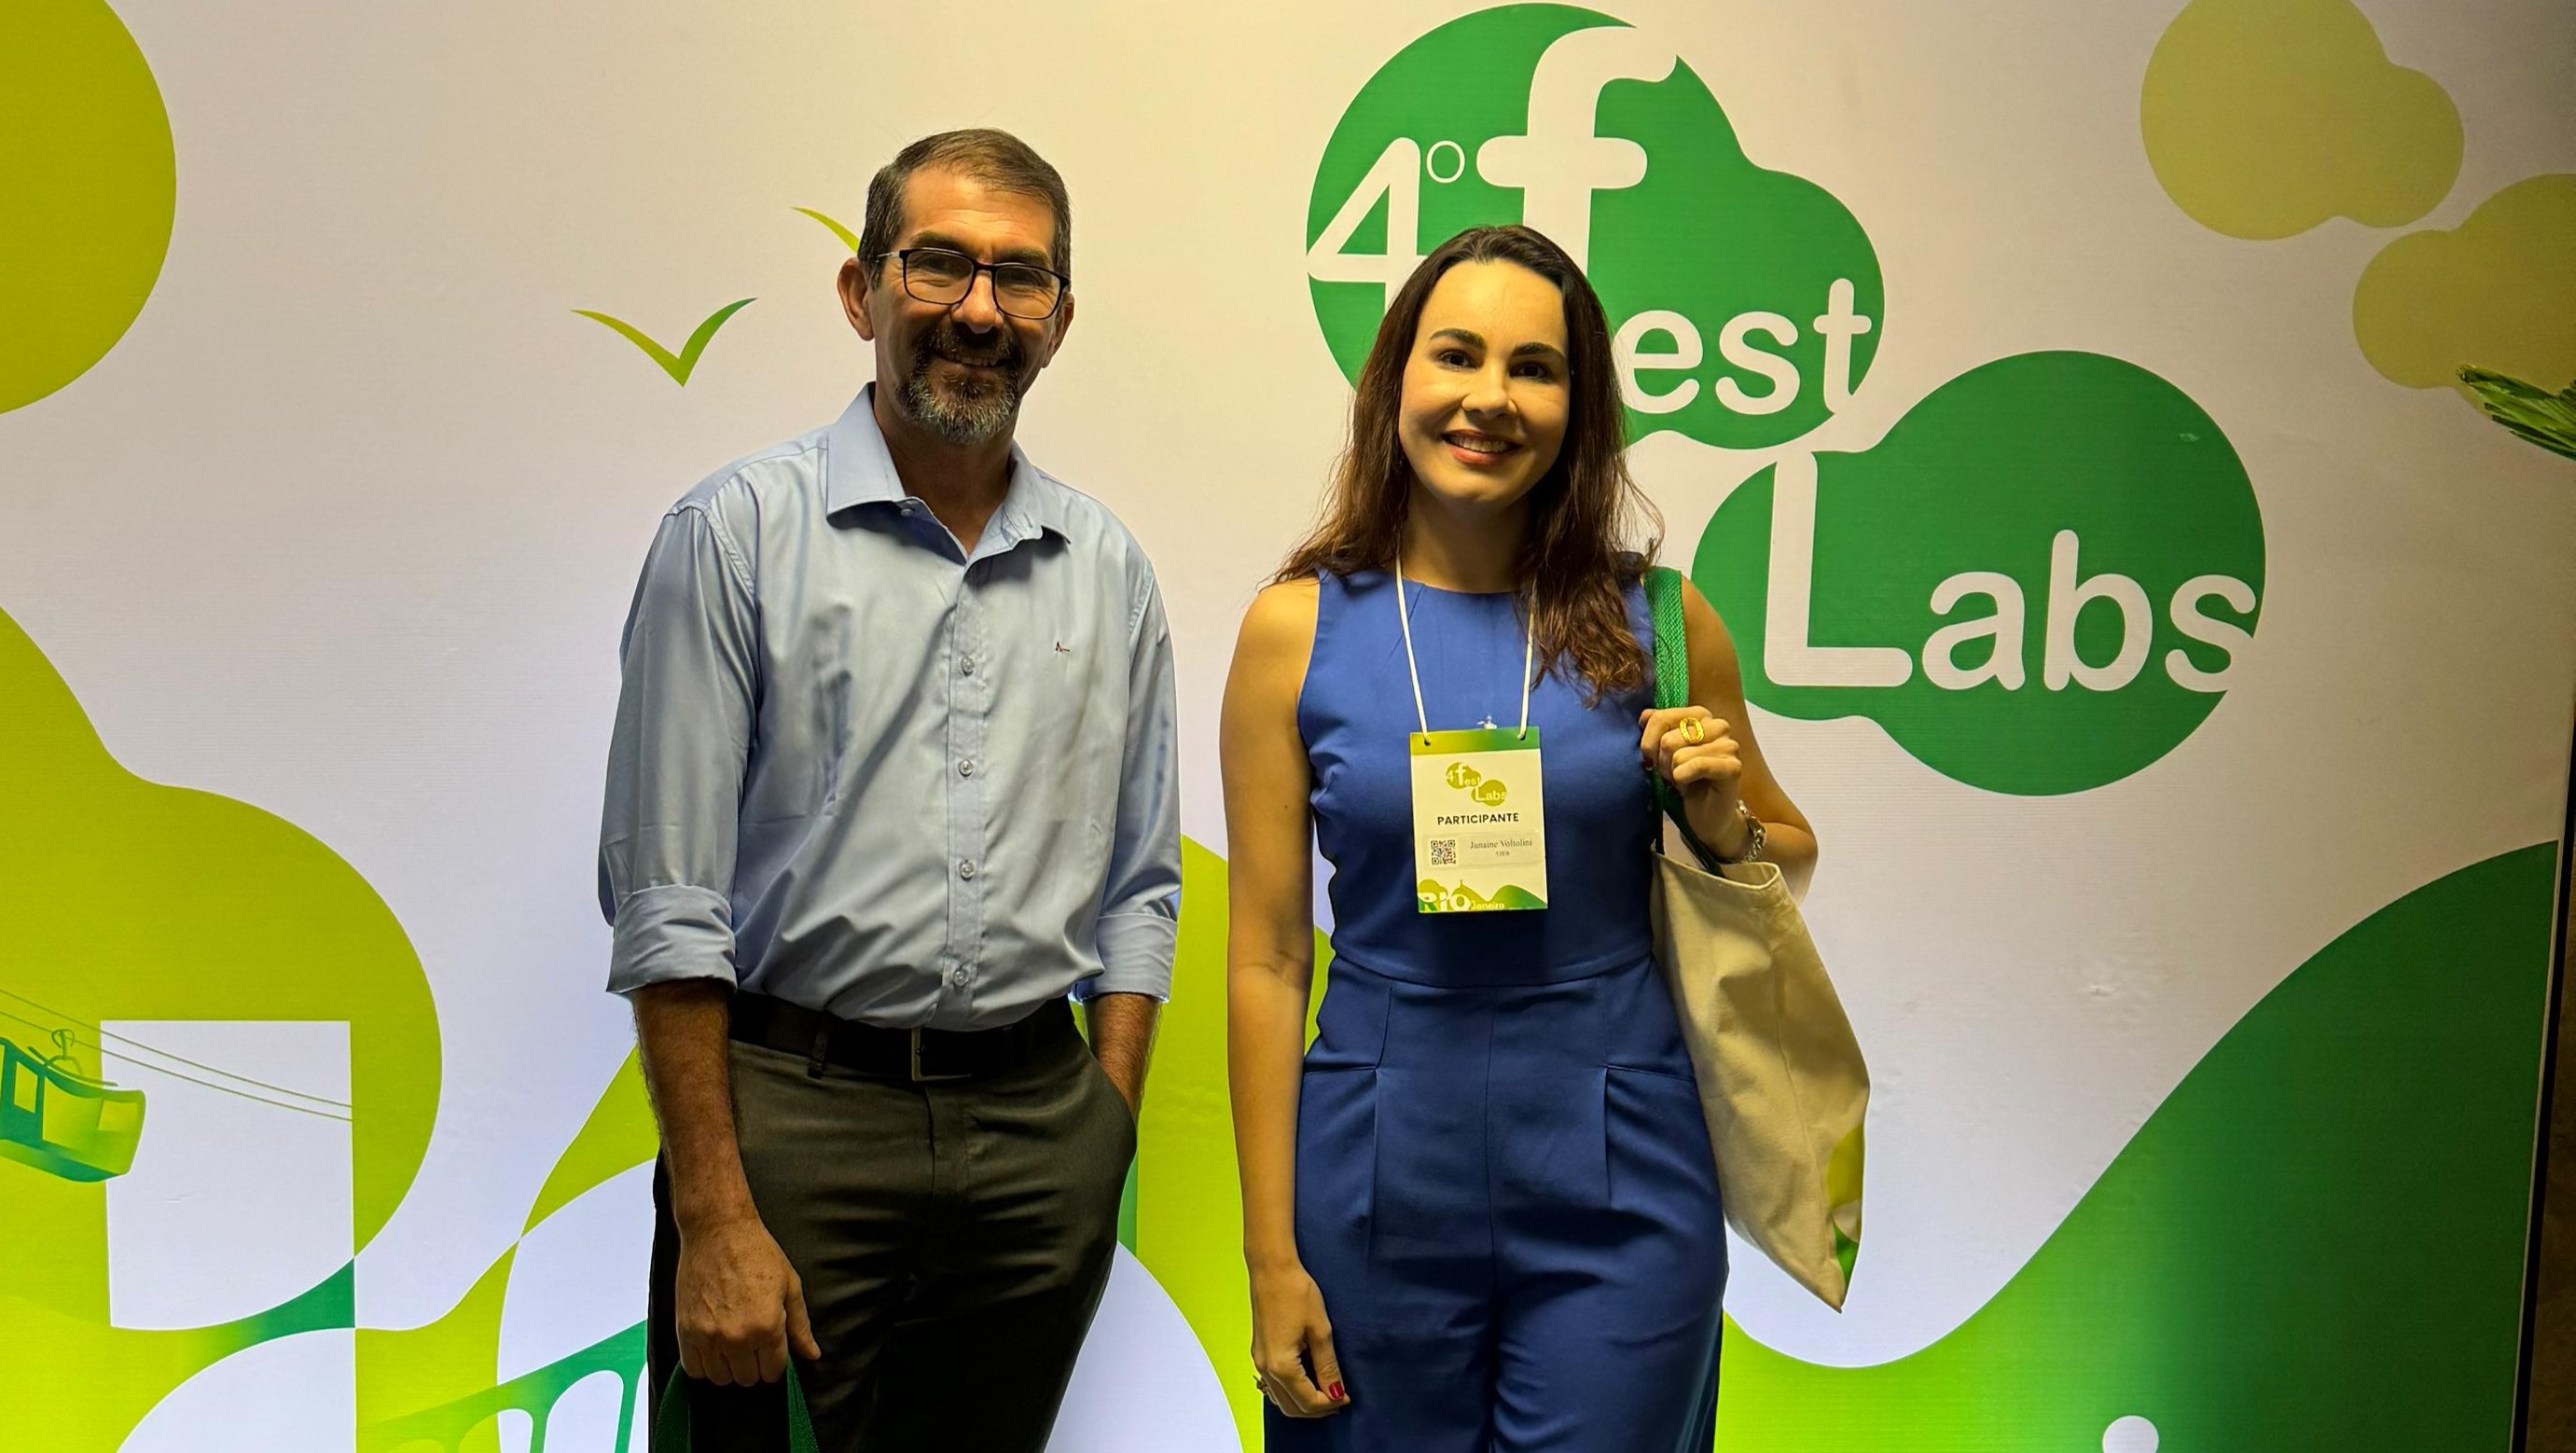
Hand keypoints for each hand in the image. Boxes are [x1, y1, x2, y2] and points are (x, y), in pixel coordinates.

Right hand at [674, 1212, 821, 1385]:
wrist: (718, 1230)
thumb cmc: (755, 1252)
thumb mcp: (790, 1286)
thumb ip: (800, 1326)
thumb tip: (811, 1354)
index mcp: (767, 1327)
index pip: (772, 1372)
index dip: (775, 1364)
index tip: (771, 1352)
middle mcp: (737, 1337)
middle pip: (747, 1378)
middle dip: (754, 1366)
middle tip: (753, 1346)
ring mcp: (708, 1336)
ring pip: (720, 1378)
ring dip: (729, 1368)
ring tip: (733, 1346)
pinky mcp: (685, 1330)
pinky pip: (693, 1369)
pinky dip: (704, 1366)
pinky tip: (713, 1350)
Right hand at [1249, 1260, 1348, 1417]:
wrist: (1271, 1269)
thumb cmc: (1296, 1293)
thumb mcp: (1320, 1331)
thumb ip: (1327, 1366)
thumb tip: (1337, 1393)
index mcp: (1282, 1366)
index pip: (1308, 1401)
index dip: (1330, 1404)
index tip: (1348, 1397)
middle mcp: (1266, 1369)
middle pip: (1291, 1407)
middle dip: (1316, 1409)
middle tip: (1340, 1399)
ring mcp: (1259, 1361)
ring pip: (1280, 1399)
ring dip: (1303, 1402)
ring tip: (1326, 1391)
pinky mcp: (1259, 1352)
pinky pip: (1273, 1385)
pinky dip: (1291, 1391)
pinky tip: (1307, 1380)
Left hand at [1638, 705, 1748, 856]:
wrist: (1706, 815)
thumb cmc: (1683, 779)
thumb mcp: (1662, 751)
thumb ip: (1656, 728)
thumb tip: (1644, 715)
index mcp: (1700, 715)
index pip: (1660, 717)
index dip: (1647, 743)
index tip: (1651, 759)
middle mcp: (1718, 725)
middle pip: (1668, 739)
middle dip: (1662, 762)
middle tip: (1671, 774)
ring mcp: (1729, 745)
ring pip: (1679, 755)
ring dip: (1673, 774)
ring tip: (1682, 781)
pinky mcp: (1734, 767)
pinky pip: (1697, 766)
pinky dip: (1684, 779)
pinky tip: (1688, 786)